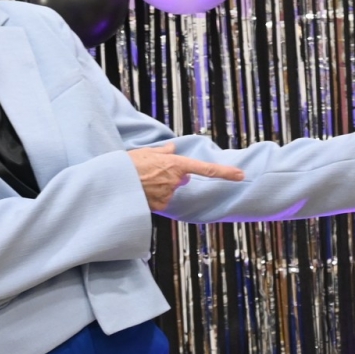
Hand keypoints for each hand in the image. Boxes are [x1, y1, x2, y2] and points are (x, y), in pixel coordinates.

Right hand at [128, 142, 244, 211]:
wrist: (113, 183)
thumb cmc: (128, 165)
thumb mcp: (146, 152)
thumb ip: (163, 151)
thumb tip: (172, 148)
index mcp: (175, 163)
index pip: (205, 169)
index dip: (225, 172)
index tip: (240, 175)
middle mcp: (175, 179)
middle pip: (182, 178)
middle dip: (173, 175)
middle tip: (153, 171)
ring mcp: (168, 194)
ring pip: (171, 189)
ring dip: (161, 185)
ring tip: (143, 181)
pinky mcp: (161, 206)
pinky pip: (163, 200)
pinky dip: (154, 196)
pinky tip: (142, 191)